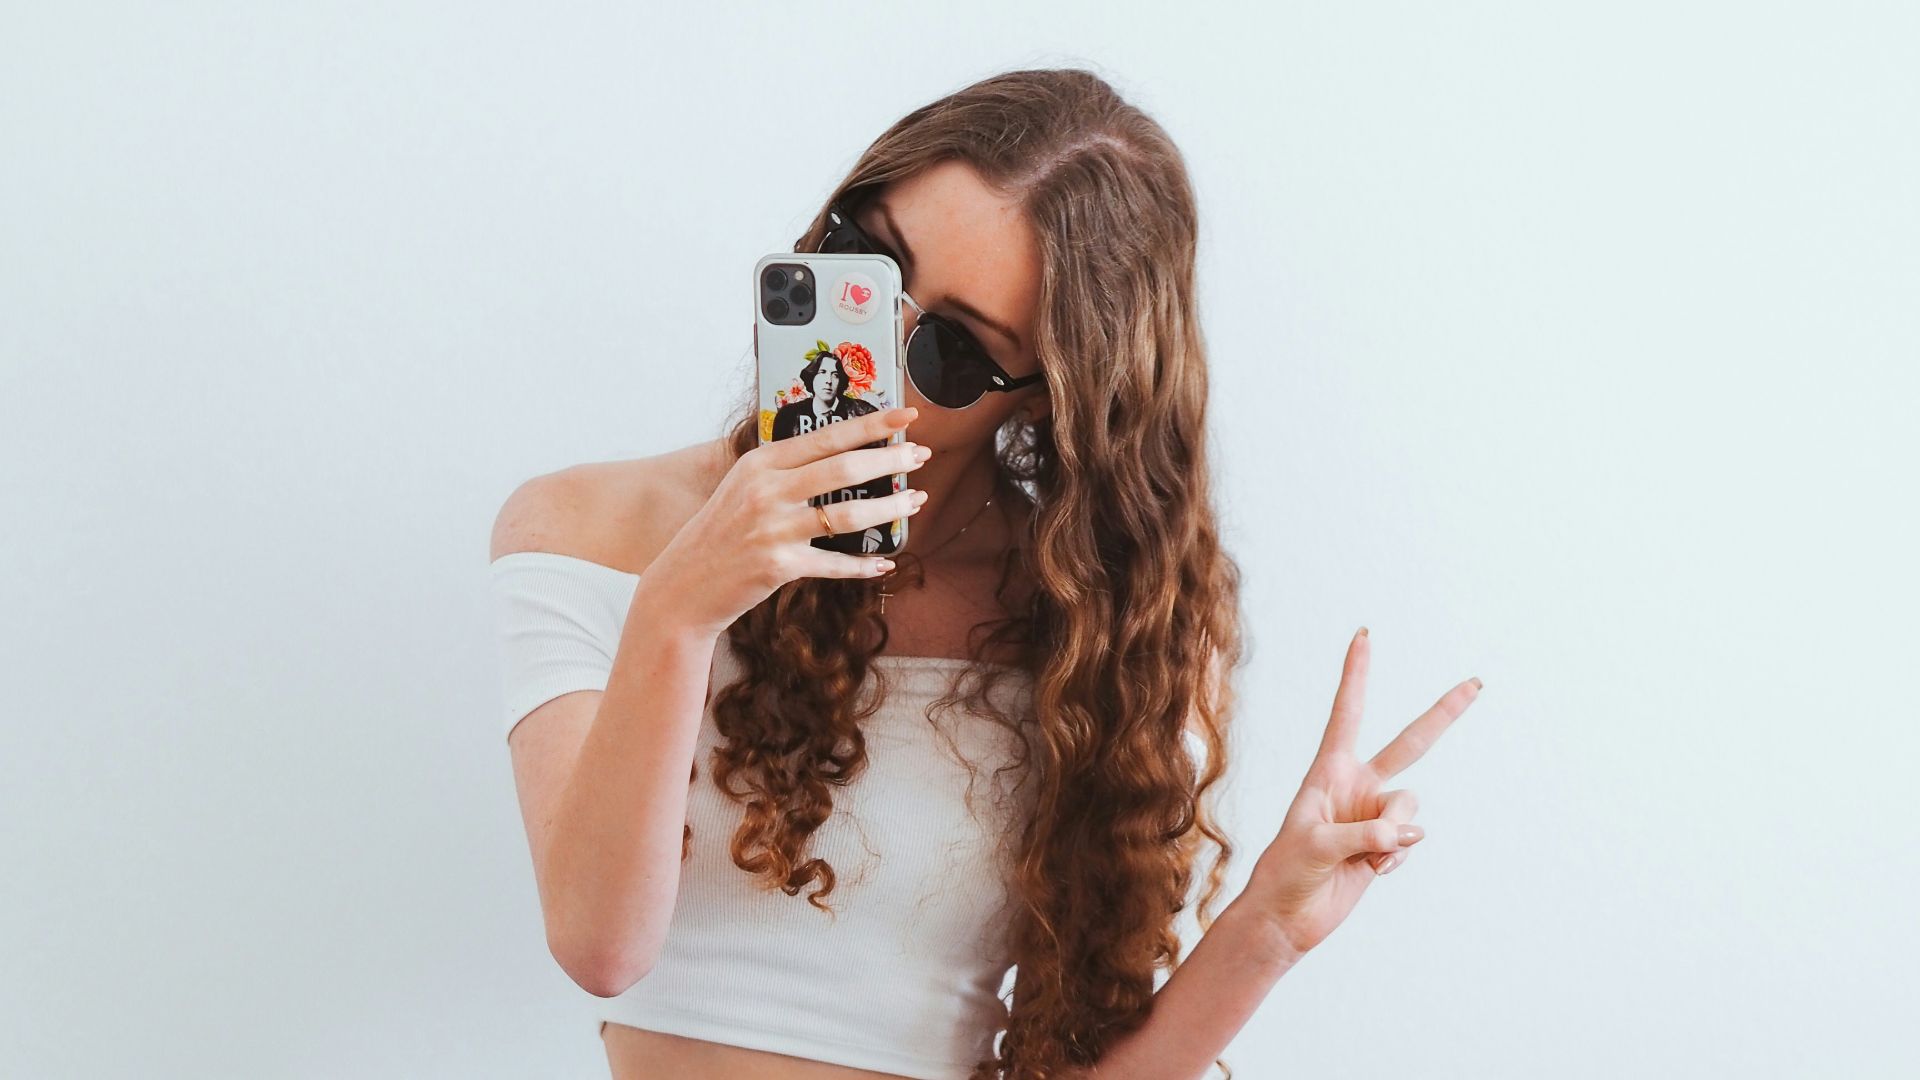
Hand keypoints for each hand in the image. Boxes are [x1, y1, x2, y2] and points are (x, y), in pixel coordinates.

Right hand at [645, 405, 930, 636]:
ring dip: (890, 509)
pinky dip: (864, 565)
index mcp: (760, 463)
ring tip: (916, 502)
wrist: (682, 586)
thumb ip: (784, 472)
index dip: (871, 424)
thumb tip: (840, 456)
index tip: (905, 416)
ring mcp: (772, 528)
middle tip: (921, 456)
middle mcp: (766, 491)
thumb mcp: (743, 489)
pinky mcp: (778, 565)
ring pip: (847, 514)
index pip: (826, 436)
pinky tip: (885, 563)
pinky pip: (835, 563)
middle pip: (844, 467)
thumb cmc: (720, 535)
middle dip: (891, 460)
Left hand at [1240, 628, 1480, 957]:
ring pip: (1411, 809)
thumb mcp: (1316, 845)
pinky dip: (1397, 858)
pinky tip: (1374, 871)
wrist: (1288, 916)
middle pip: (1410, 743)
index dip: (1357, 675)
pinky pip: (1411, 842)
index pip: (1348, 713)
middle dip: (1443, 714)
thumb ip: (1361, 834)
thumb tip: (1405, 834)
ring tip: (1368, 855)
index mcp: (1329, 770)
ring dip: (1396, 834)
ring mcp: (1374, 815)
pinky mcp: (1386, 845)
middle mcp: (1357, 785)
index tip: (1363, 636)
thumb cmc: (1286, 871)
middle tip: (1476, 682)